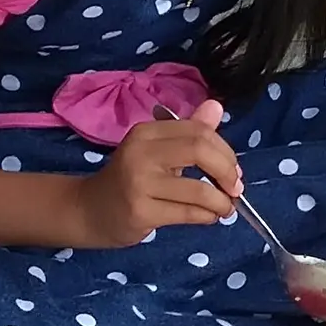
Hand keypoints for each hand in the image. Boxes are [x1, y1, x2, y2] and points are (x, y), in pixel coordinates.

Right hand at [77, 100, 238, 245]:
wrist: (89, 210)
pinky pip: (187, 213)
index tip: (233, 169)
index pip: (199, 131)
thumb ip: (189, 132)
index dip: (225, 151)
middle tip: (236, 188)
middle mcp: (141, 152)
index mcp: (147, 132)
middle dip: (228, 171)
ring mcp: (139, 182)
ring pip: (199, 190)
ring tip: (225, 208)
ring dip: (221, 202)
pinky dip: (207, 216)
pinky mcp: (140, 211)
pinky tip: (208, 217)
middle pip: (201, 151)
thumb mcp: (157, 150)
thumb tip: (216, 107)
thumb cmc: (129, 179)